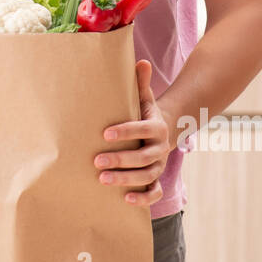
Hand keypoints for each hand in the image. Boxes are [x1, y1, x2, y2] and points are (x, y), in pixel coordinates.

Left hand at [94, 59, 173, 207]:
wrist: (164, 131)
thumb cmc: (145, 113)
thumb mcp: (144, 98)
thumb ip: (141, 82)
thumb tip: (140, 61)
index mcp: (156, 126)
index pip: (142, 129)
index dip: (125, 132)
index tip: (105, 134)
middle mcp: (160, 147)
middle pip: (143, 157)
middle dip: (120, 160)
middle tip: (96, 161)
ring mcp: (159, 165)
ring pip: (147, 176)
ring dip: (126, 180)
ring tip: (102, 180)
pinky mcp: (157, 178)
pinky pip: (155, 192)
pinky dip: (144, 198)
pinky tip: (126, 200)